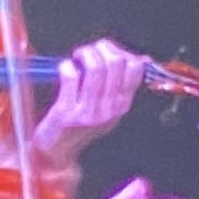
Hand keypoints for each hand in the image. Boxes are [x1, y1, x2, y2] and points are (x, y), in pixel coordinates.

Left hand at [32, 38, 146, 168]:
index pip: (134, 68)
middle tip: (89, 52)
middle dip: (101, 48)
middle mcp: (109, 109)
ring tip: (77, 58)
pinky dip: (66, 66)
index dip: (120, 52)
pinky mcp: (67, 112)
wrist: (58, 150)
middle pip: (116, 63)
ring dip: (85, 54)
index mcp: (122, 105)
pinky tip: (64, 69)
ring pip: (95, 67)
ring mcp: (89, 112)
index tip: (108, 52)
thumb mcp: (109, 106)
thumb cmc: (81, 124)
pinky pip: (71, 76)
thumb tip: (140, 59)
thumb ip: (121, 84)